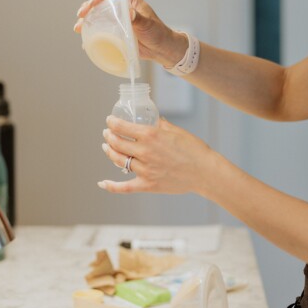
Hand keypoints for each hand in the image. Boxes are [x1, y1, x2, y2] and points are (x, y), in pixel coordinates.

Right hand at [73, 0, 187, 67]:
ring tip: (78, 28)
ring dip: (87, 21)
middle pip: (100, 4)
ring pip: (98, 17)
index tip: (88, 6)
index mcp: (130, 0)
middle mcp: (122, 8)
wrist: (162, 49)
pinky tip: (86, 40)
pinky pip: (102, 30)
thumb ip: (139, 19)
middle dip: (88, 9)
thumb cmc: (159, 33)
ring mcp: (118, 20)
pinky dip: (93, 33)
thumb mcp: (148, 25)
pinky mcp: (117, 31)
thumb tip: (129, 14)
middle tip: (80, 17)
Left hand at [98, 115, 219, 194]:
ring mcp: (145, 170)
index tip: (110, 121)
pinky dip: (111, 186)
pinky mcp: (147, 185)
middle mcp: (144, 152)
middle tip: (107, 133)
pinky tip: (102, 183)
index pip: (122, 127)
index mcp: (150, 135)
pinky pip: (125, 187)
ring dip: (109, 152)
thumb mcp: (176, 131)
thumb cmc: (194, 149)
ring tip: (106, 147)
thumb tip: (153, 119)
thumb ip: (160, 124)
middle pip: (116, 143)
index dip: (112, 123)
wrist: (204, 172)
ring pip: (118, 160)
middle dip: (108, 136)